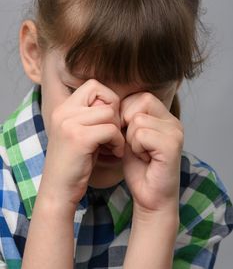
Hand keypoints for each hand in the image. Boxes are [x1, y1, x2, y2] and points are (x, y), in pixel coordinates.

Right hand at [39, 79, 124, 206]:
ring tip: (113, 145)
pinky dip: (118, 142)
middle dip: (115, 114)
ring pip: (110, 113)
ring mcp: (69, 123)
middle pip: (104, 96)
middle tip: (113, 133)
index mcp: (63, 108)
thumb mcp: (80, 133)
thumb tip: (114, 103)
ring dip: (118, 130)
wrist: (59, 191)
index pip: (93, 85)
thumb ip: (92, 115)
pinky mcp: (79, 138)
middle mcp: (64, 111)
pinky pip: (111, 130)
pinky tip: (114, 153)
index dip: (107, 99)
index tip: (108, 121)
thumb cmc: (75, 163)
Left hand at [120, 92, 183, 213]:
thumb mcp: (128, 136)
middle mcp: (173, 121)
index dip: (125, 112)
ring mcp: (175, 132)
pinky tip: (144, 158)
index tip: (125, 133)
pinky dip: (136, 148)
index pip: (140, 96)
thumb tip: (111, 102)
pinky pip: (141, 134)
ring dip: (131, 139)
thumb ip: (126, 117)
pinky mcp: (172, 145)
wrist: (150, 196)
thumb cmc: (138, 166)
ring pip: (138, 119)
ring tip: (140, 152)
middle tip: (133, 143)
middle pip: (140, 101)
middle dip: (127, 122)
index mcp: (164, 117)